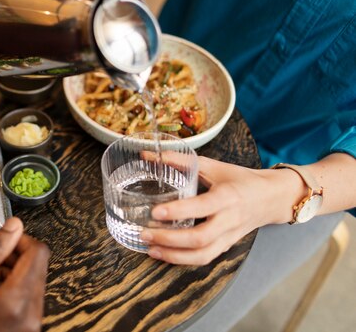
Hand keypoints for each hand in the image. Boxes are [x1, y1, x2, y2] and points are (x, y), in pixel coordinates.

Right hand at [0, 217, 49, 331]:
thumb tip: (14, 226)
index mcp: (16, 302)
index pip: (38, 254)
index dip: (21, 240)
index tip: (2, 240)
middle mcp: (32, 317)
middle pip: (38, 269)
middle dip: (14, 259)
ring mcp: (31, 328)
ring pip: (33, 284)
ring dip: (11, 275)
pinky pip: (27, 302)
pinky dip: (11, 292)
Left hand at [140, 156, 306, 264]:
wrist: (272, 198)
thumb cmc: (240, 180)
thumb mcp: (213, 166)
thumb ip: (180, 161)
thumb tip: (147, 156)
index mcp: (227, 196)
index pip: (202, 207)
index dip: (178, 211)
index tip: (156, 212)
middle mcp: (229, 220)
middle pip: (200, 238)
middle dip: (170, 239)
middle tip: (145, 233)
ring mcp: (229, 236)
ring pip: (202, 255)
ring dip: (174, 256)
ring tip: (150, 249)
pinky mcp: (226, 246)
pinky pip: (204, 258)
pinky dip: (182, 259)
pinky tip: (163, 253)